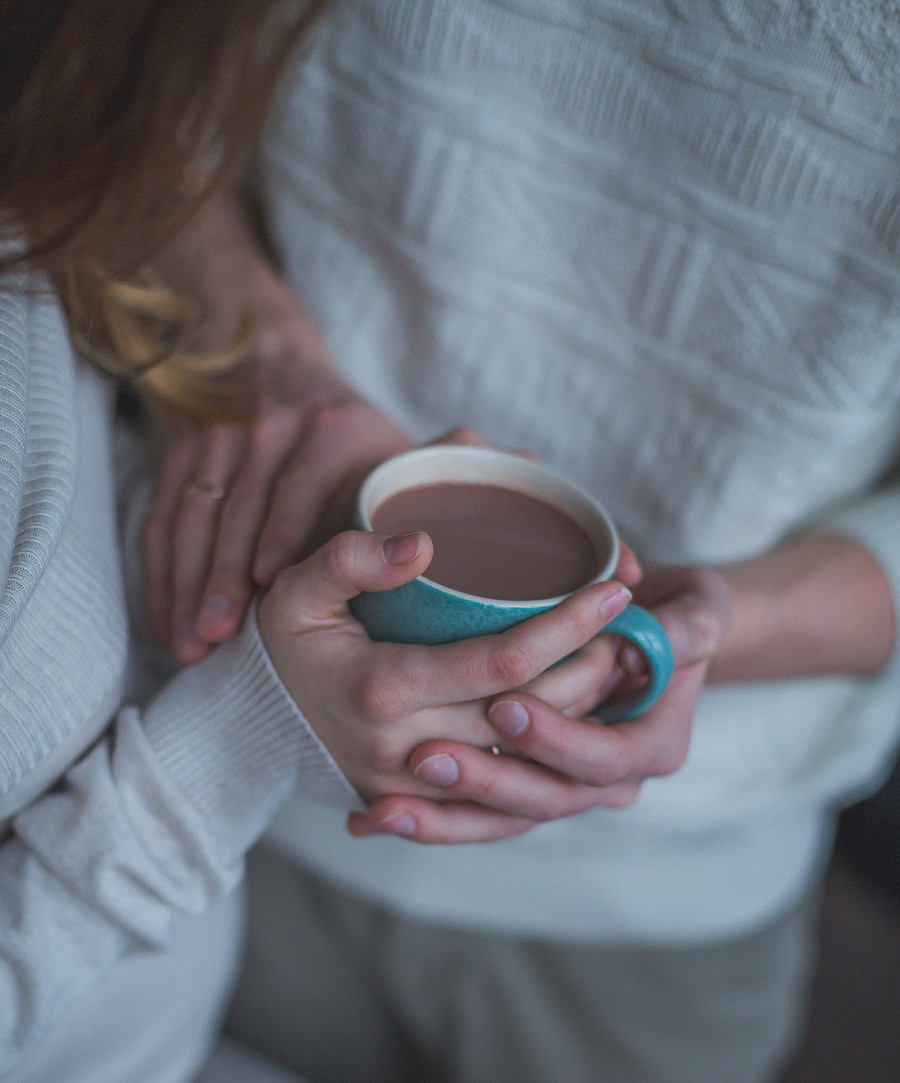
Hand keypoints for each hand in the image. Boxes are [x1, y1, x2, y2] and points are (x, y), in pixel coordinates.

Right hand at [144, 384, 413, 664]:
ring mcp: (216, 439)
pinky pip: (161, 521)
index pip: (299, 486)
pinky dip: (160, 578)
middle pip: (238, 509)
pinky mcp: (179, 455)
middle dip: (223, 577)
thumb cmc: (351, 441)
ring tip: (190, 646)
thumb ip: (434, 487)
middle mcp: (268, 428)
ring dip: (187, 586)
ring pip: (193, 520)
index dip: (282, 535)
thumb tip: (488, 519)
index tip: (272, 586)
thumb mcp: (392, 450)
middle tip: (219, 638)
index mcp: (330, 429)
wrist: (276, 369)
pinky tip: (168, 626)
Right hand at [256, 529, 633, 803]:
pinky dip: (548, 760)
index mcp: (382, 687)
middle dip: (592, 670)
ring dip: (580, 717)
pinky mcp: (421, 807)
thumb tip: (421, 543)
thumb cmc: (281, 647)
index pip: (503, 659)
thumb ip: (350, 558)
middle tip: (630, 628)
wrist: (246, 731)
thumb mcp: (296, 591)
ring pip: (525, 760)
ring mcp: (415, 787)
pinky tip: (579, 722)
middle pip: (530, 714)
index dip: (568, 624)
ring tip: (617, 667)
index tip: (614, 589)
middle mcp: (405, 747)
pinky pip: (502, 794)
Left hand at [349, 565, 732, 842]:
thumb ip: (689, 620)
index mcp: (654, 747)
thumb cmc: (687, 617)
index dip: (552, 739)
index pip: (599, 760)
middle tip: (424, 754)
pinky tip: (364, 821)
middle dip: (482, 781)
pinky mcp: (531, 789)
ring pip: (502, 822)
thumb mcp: (703, 609)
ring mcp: (568, 791)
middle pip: (543, 799)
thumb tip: (641, 611)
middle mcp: (611, 782)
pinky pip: (478, 820)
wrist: (674, 641)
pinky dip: (428, 821)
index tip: (503, 705)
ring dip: (441, 818)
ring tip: (381, 806)